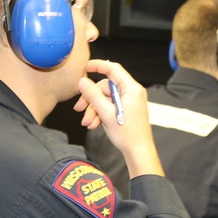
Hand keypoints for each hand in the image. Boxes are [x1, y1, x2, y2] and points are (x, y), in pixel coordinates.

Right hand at [74, 60, 163, 177]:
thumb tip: (82, 81)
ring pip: (105, 99)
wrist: (138, 152)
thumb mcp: (106, 113)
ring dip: (94, 110)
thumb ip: (93, 95)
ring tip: (87, 123)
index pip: (113, 69)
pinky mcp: (127, 110)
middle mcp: (132, 93)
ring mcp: (129, 102)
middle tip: (79, 109)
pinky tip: (93, 125)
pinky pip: (109, 107)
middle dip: (91, 99)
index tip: (84, 67)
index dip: (97, 66)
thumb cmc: (127, 134)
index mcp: (131, 89)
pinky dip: (100, 114)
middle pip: (105, 88)